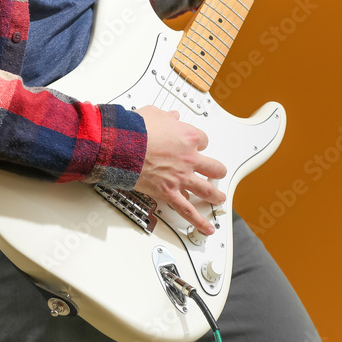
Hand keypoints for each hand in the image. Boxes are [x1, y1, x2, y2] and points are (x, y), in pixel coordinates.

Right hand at [133, 106, 226, 234]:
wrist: (122, 145)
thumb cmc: (135, 130)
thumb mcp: (154, 114)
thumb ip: (166, 117)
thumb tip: (171, 116)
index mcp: (188, 137)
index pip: (203, 140)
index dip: (199, 143)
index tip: (196, 146)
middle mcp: (189, 158)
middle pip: (213, 166)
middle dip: (217, 171)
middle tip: (218, 173)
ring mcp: (181, 177)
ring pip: (206, 189)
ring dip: (215, 195)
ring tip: (219, 200)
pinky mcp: (169, 192)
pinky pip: (187, 210)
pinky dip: (198, 220)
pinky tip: (206, 227)